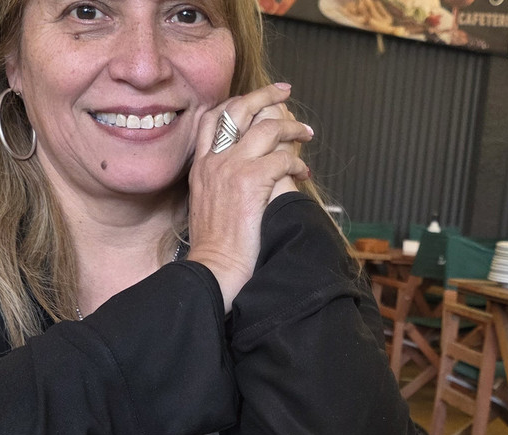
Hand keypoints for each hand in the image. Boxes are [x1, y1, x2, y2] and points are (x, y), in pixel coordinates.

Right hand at [186, 83, 313, 311]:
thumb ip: (218, 183)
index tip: (256, 100)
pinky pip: (282, 158)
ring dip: (292, 127)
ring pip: (266, 128)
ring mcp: (230, 169)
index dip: (236, 102)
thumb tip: (242, 174)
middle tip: (284, 91)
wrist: (214, 269)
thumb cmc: (216, 248)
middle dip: (264, 95)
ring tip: (307, 133)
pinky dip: (298, 163)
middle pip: (237, 109)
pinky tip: (304, 174)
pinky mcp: (250, 181)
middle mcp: (213, 162)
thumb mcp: (207, 206)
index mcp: (200, 166)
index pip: (213, 117)